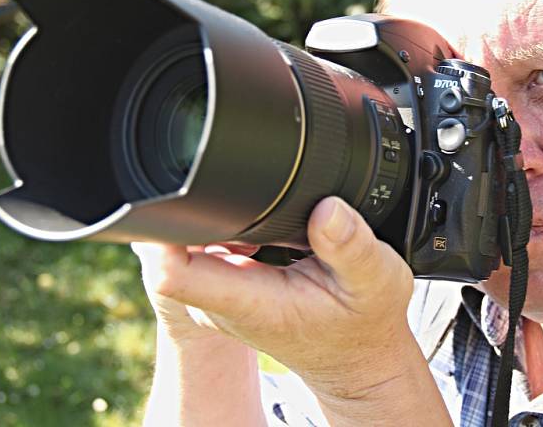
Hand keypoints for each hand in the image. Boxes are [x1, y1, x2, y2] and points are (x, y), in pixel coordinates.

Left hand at [132, 197, 414, 390]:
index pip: (174, 270)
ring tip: (250, 203)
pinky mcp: (226, 289)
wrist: (358, 359)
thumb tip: (327, 208)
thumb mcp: (377, 279)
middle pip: (166, 249)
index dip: (165, 229)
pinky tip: (254, 221)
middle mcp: (221, 303)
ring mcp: (219, 298)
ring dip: (202, 216)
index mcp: (248, 301)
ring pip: (181, 246)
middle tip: (230, 184)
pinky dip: (218, 227)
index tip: (181, 192)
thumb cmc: (366, 323)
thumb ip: (352, 244)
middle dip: (185, 207)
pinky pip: (200, 250)